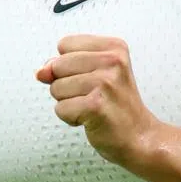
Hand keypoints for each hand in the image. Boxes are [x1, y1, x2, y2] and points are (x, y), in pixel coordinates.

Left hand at [35, 34, 159, 167]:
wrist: (140, 136)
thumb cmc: (116, 105)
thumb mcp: (94, 74)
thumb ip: (64, 66)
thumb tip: (41, 72)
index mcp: (114, 47)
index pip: (64, 44)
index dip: (69, 64)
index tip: (92, 77)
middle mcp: (112, 61)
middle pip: (57, 66)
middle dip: (66, 85)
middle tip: (93, 95)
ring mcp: (105, 83)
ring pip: (56, 88)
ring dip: (69, 102)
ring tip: (93, 106)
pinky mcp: (95, 105)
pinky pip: (60, 108)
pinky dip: (71, 118)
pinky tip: (91, 118)